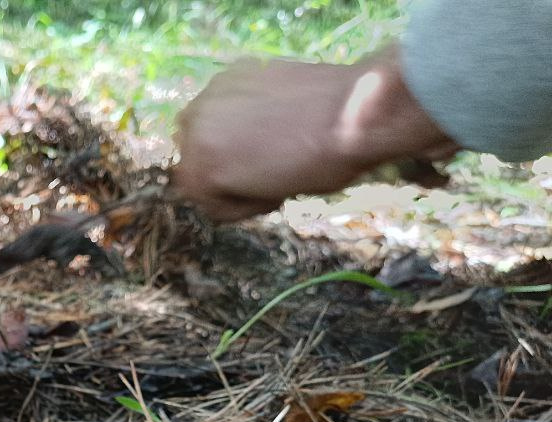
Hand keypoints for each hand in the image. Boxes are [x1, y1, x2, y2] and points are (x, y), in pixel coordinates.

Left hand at [172, 45, 456, 220]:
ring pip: (205, 189)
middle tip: (280, 171)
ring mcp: (196, 132)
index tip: (280, 157)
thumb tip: (249, 157)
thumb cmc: (345, 114)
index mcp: (230, 80)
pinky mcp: (200, 166)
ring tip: (282, 175)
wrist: (356, 113)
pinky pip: (215, 209)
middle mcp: (205, 99)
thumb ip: (260, 126)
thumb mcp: (292, 110)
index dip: (244, 158)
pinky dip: (247, 209)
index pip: (212, 137)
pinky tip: (277, 186)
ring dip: (243, 194)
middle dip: (234, 177)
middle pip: (200, 163)